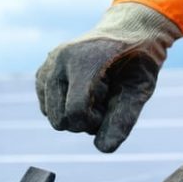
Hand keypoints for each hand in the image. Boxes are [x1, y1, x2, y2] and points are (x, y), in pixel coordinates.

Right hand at [35, 3, 179, 152]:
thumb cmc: (136, 61)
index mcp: (83, 61)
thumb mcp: (140, 89)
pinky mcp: (42, 73)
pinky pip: (47, 108)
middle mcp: (59, 60)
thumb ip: (123, 119)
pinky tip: (81, 92)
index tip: (110, 108)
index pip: (75, 113)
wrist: (126, 32)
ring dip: (74, 115)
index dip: (94, 123)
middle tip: (104, 100)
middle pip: (60, 120)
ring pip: (52, 116)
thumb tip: (104, 149)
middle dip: (84, 121)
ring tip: (94, 94)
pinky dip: (64, 107)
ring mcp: (47, 66)